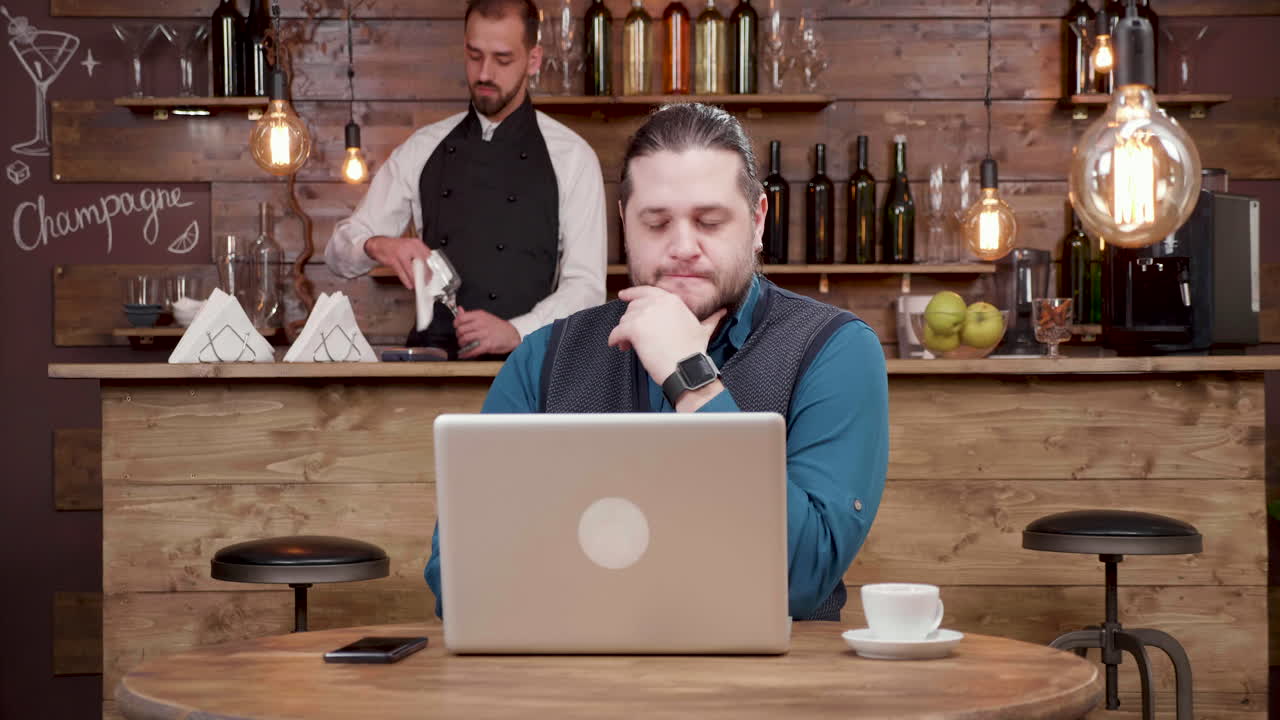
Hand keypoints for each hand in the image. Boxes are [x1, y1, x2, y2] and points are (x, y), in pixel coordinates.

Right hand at [364, 236, 430, 289]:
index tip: (433, 273)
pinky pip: (402, 273)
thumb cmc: (395, 247)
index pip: (428, 255)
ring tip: (418, 285)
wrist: (379, 244)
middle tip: (427, 281)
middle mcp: (409, 247)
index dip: (431, 266)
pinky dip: (406, 280)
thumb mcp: (410, 246)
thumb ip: (419, 254)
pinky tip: (409, 284)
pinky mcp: (393, 260)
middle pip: (422, 263)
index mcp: (416, 243)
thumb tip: (428, 267)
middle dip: (425, 275)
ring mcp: (401, 253)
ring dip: (416, 280)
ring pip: (412, 270)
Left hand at [454, 308, 520, 358]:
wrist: (510, 335)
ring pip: (465, 339)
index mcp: (479, 315)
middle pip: (461, 330)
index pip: (461, 318)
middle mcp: (481, 324)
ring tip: (463, 345)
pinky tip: (464, 354)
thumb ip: (470, 314)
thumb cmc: (498, 326)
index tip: (456, 327)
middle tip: (460, 337)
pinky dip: (466, 353)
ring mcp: (484, 334)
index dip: (456, 324)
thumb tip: (459, 310)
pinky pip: (473, 350)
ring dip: (462, 344)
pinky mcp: (487, 345)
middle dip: (458, 335)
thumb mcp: (484, 316)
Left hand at [606, 285, 726, 384]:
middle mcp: (658, 303)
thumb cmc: (694, 351)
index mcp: (672, 300)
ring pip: (624, 320)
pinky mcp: (634, 328)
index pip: (646, 291)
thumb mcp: (704, 330)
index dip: (633, 293)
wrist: (686, 367)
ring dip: (624, 333)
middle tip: (631, 336)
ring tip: (629, 345)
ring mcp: (645, 314)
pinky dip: (615, 339)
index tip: (624, 295)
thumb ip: (711, 318)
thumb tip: (722, 312)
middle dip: (631, 321)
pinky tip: (618, 345)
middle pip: (633, 307)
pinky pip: (617, 332)